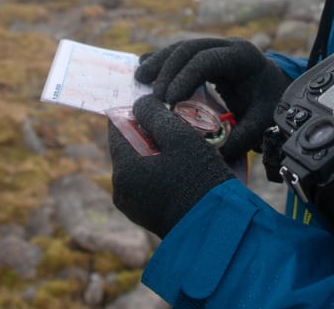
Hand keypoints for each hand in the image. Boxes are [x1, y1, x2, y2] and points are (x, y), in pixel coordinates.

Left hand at [108, 94, 233, 237]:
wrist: (216, 229)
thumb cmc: (199, 180)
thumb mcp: (179, 137)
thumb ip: (154, 113)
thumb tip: (139, 104)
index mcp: (123, 168)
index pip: (117, 127)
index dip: (137, 113)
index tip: (161, 108)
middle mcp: (121, 188)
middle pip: (130, 147)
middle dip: (152, 134)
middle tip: (181, 127)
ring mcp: (133, 206)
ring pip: (142, 165)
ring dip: (160, 154)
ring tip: (189, 149)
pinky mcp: (147, 217)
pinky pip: (150, 184)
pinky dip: (164, 172)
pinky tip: (188, 171)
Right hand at [136, 37, 290, 160]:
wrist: (279, 93)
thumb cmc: (271, 107)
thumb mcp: (261, 123)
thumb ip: (240, 138)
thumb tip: (213, 155)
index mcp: (243, 57)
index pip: (207, 60)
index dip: (184, 77)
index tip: (168, 100)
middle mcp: (228, 46)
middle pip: (190, 48)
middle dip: (167, 70)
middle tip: (152, 96)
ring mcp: (216, 47)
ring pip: (182, 48)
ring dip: (159, 62)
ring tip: (140, 79)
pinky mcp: (207, 55)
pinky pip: (182, 54)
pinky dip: (163, 62)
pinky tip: (145, 70)